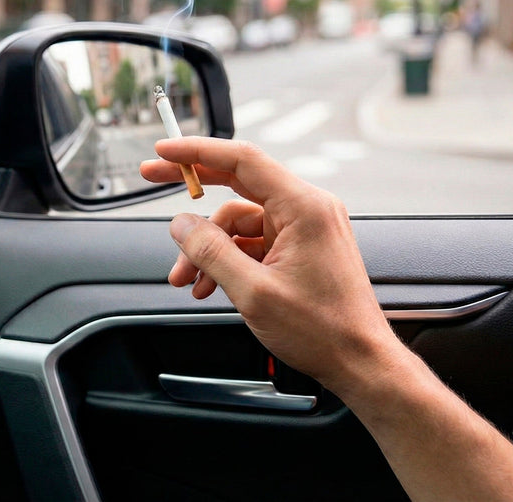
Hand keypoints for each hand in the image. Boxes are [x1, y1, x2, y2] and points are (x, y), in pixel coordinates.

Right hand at [140, 137, 404, 393]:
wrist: (359, 361)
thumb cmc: (324, 330)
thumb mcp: (253, 291)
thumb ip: (211, 251)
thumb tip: (180, 224)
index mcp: (304, 208)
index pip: (241, 159)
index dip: (197, 152)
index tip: (165, 150)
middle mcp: (307, 210)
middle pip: (236, 182)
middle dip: (192, 192)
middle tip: (154, 178)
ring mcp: (304, 229)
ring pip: (237, 222)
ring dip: (207, 247)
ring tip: (187, 279)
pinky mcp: (300, 249)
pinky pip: (251, 242)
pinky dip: (226, 260)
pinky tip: (209, 285)